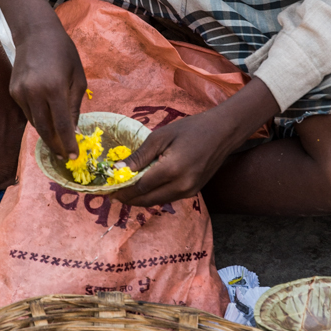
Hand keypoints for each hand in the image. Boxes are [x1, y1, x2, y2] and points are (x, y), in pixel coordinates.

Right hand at [0, 0, 86, 158]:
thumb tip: (73, 131)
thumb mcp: (78, 78)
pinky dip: (37, 118)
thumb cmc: (64, 53)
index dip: (68, 143)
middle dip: (55, 145)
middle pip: (44, 129)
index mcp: (54, 88)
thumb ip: (75, 106)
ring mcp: (20, 93)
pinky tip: (46, 121)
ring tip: (58, 143)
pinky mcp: (13, 91)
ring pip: (34, 122)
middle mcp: (34, 92)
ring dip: (46, 133)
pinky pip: (27, 111)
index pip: (62, 124)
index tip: (73, 157)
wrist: (36, 34)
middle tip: (64, 156)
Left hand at [122, 78, 277, 206]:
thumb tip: (117, 170)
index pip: (140, 187)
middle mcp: (182, 186)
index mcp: (172, 170)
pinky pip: (167, 197)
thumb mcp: (161, 137)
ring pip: (157, 201)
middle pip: (147, 200)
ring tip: (123, 191)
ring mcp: (189, 191)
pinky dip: (153, 195)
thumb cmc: (191, 129)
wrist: (223, 132)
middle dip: (127, 199)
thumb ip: (140, 156)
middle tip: (111, 194)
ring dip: (139, 199)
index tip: (107, 189)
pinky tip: (143, 188)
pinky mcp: (193, 192)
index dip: (122, 190)